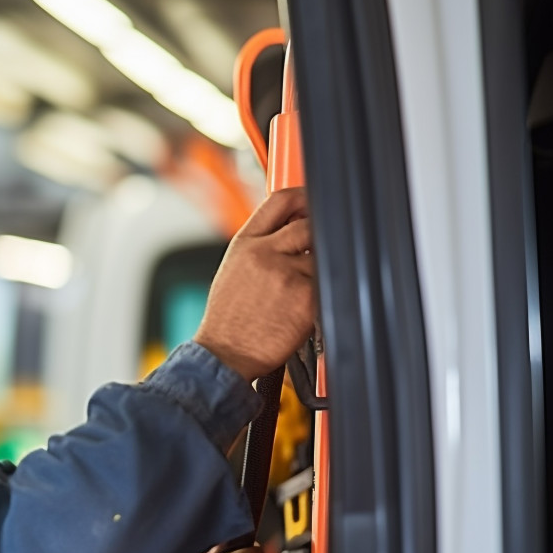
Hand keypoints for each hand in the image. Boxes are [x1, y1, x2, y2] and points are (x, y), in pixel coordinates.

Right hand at [194, 188, 315, 380]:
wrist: (224, 354)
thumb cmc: (228, 319)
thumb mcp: (234, 270)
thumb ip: (260, 245)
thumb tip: (292, 228)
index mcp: (244, 244)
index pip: (280, 201)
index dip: (303, 197)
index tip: (312, 204)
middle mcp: (264, 253)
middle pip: (308, 223)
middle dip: (317, 235)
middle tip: (315, 251)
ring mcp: (286, 274)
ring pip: (322, 256)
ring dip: (318, 270)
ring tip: (301, 289)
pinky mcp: (305, 297)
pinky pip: (327, 284)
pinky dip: (322, 294)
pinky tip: (303, 306)